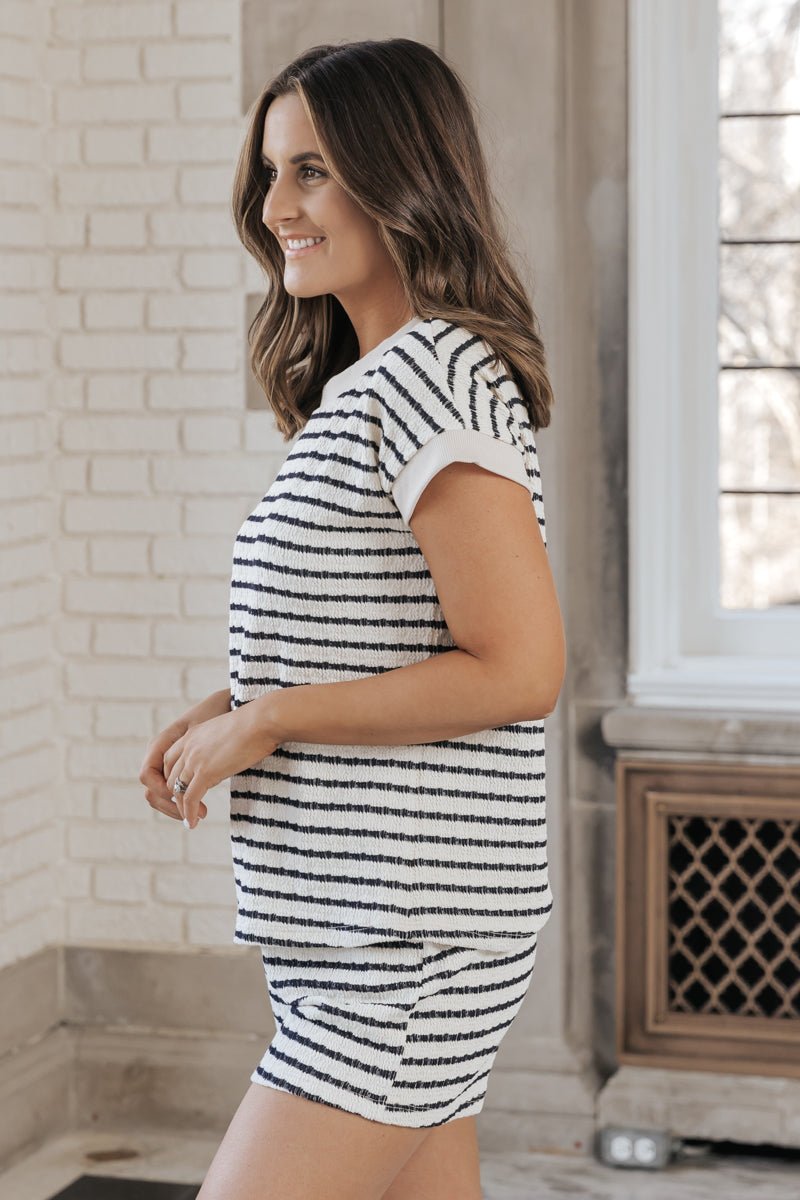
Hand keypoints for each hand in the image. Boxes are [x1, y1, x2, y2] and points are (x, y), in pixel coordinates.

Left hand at [161, 701, 282, 828]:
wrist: (262, 722)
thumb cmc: (254, 726)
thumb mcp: (226, 734)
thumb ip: (216, 748)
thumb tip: (223, 764)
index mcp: (191, 735)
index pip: (169, 760)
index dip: (173, 778)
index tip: (183, 790)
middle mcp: (188, 747)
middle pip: (169, 777)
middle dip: (175, 795)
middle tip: (187, 808)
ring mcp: (195, 760)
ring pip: (177, 790)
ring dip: (182, 808)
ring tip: (190, 820)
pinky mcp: (205, 772)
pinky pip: (190, 798)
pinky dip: (189, 813)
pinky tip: (193, 823)